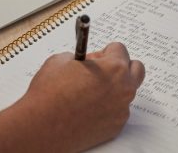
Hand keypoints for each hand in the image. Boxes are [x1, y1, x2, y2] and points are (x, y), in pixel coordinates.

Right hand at [14, 42, 144, 151]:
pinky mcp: (115, 128)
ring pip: (126, 92)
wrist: (41, 126)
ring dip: (114, 88)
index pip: (120, 49)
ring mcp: (120, 111)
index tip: (95, 57)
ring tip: (91, 90)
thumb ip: (84, 57)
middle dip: (120, 66)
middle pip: (136, 69)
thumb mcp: (63, 59)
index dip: (105, 52)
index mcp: (114, 68)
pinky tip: (89, 107)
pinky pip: (118, 110)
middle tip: (102, 70)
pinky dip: (108, 107)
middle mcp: (123, 89)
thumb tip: (89, 61)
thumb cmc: (50, 92)